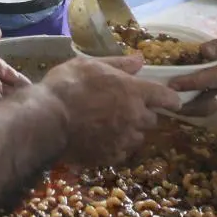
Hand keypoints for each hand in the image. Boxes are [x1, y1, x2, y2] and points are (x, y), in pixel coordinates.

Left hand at [0, 17, 29, 106]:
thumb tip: (0, 34)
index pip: (5, 70)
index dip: (17, 76)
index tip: (32, 83)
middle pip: (6, 86)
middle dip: (19, 93)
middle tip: (39, 101)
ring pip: (3, 98)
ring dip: (16, 102)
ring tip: (36, 109)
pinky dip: (7, 108)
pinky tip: (22, 112)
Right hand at [40, 56, 182, 164]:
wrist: (46, 120)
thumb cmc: (67, 85)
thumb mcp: (89, 65)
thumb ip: (118, 64)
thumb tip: (141, 60)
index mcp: (133, 91)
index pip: (166, 96)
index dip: (170, 98)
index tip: (170, 100)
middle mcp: (134, 117)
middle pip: (152, 119)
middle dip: (143, 113)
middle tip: (125, 107)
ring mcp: (123, 139)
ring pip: (137, 137)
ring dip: (130, 131)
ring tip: (111, 125)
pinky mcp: (110, 156)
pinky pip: (121, 152)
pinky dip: (116, 146)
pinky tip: (101, 139)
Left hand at [170, 30, 216, 115]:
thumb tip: (201, 51)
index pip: (207, 80)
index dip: (187, 83)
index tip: (170, 85)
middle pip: (207, 105)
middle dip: (186, 108)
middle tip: (167, 105)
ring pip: (213, 108)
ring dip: (194, 109)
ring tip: (175, 104)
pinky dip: (206, 105)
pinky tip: (194, 98)